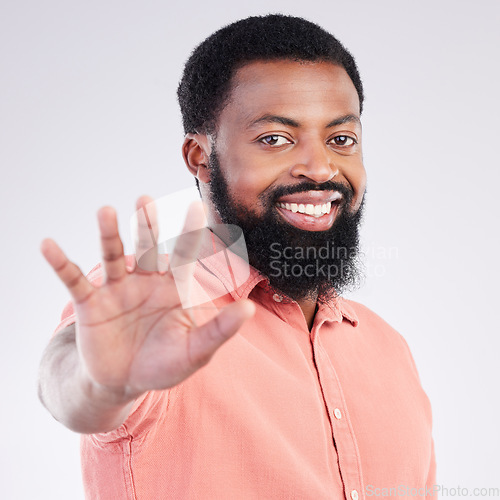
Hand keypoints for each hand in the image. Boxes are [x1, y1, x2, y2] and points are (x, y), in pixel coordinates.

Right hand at [40, 196, 254, 403]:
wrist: (124, 382)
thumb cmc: (163, 364)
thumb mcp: (195, 351)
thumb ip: (220, 331)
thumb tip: (251, 309)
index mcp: (173, 289)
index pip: (183, 257)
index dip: (189, 233)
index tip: (197, 205)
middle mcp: (145, 281)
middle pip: (147, 248)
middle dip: (147, 225)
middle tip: (145, 201)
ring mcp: (116, 290)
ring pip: (113, 256)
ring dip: (108, 234)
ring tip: (105, 210)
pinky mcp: (90, 304)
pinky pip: (73, 280)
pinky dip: (60, 263)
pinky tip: (47, 245)